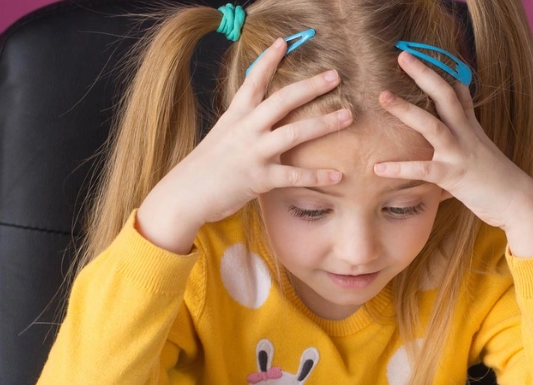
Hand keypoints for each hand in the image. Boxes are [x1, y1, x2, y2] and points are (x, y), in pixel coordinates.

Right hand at [143, 36, 352, 228]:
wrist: (185, 194)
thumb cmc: (206, 167)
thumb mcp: (222, 136)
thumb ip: (243, 125)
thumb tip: (262, 117)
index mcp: (236, 116)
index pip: (254, 80)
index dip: (269, 60)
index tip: (285, 42)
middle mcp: (246, 129)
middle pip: (282, 100)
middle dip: (311, 86)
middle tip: (335, 76)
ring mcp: (253, 152)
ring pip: (295, 133)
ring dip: (324, 123)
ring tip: (347, 116)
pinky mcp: (260, 178)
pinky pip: (295, 175)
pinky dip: (318, 175)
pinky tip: (338, 174)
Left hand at [373, 51, 532, 234]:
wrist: (518, 202)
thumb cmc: (497, 182)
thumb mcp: (482, 155)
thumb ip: (462, 148)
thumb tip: (439, 155)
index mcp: (471, 128)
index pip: (459, 93)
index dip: (444, 71)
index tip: (425, 53)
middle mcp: (465, 135)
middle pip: (445, 96)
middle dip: (424, 74)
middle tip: (403, 56)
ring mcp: (459, 154)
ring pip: (432, 125)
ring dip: (407, 110)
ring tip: (383, 96)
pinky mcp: (453, 176)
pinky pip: (423, 170)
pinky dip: (400, 168)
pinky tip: (378, 167)